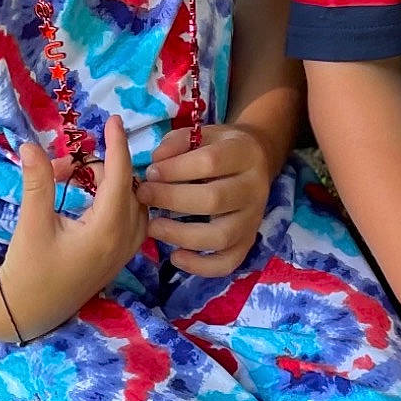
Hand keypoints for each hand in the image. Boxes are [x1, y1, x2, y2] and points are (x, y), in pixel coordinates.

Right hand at [0, 116, 147, 340]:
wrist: (28, 312)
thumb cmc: (29, 270)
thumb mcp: (31, 224)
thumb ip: (37, 183)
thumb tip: (31, 145)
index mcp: (107, 230)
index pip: (120, 176)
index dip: (117, 145)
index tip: (114, 120)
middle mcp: (126, 238)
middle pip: (126, 184)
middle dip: (95, 166)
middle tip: (56, 168)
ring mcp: (128, 249)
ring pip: (132, 199)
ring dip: (107, 181)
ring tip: (70, 179)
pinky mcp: (123, 254)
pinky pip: (133, 214)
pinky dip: (115, 197)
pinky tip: (88, 195)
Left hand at [135, 122, 276, 274]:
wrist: (256, 161)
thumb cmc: (220, 147)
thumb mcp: (203, 134)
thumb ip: (177, 143)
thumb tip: (156, 162)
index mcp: (245, 154)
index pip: (210, 162)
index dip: (175, 169)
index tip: (150, 172)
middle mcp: (255, 188)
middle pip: (213, 199)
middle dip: (171, 199)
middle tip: (144, 195)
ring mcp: (254, 219)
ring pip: (220, 236)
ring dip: (181, 234)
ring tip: (153, 227)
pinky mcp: (248, 242)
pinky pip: (227, 262)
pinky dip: (200, 266)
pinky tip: (175, 256)